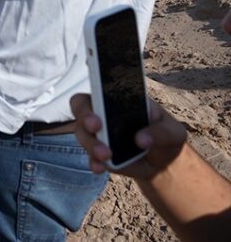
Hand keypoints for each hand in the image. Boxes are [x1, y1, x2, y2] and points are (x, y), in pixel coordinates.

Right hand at [70, 93, 187, 179]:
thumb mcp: (173, 132)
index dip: (94, 90)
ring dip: (91, 144)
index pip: (99, 87)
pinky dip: (94, 162)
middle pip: (82, 108)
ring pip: (83, 134)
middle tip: (96, 128)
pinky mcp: (99, 154)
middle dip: (85, 118)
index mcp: (120, 100)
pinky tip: (100, 167)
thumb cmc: (166, 138)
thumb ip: (161, 132)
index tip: (101, 98)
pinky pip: (90, 156)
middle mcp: (104, 114)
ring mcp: (99, 134)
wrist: (163, 163)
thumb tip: (141, 139)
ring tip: (106, 155)